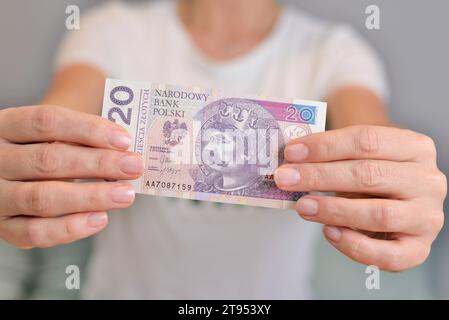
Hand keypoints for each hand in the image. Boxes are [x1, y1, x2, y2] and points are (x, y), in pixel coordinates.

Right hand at [0, 106, 142, 247]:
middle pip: (48, 160)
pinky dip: (72, 228)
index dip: (88, 129)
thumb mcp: (53, 135)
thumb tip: (126, 152)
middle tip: (134, 166)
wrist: (10, 176)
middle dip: (98, 164)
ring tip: (126, 194)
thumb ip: (82, 139)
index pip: (46, 121)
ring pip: (43, 198)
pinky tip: (101, 218)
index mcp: (6, 126)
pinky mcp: (3, 227)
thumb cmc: (43, 149)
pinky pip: (36, 232)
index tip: (124, 139)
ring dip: (91, 197)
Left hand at [274, 125, 446, 270]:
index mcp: (415, 147)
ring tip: (302, 206)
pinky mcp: (418, 248)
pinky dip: (353, 244)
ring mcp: (427, 216)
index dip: (325, 146)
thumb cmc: (373, 174)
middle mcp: (428, 180)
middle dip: (320, 176)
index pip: (367, 139)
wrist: (398, 198)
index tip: (291, 152)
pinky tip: (328, 232)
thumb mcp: (358, 157)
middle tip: (286, 178)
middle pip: (369, 174)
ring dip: (333, 209)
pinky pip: (387, 254)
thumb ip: (332, 158)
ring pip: (378, 213)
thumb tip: (290, 165)